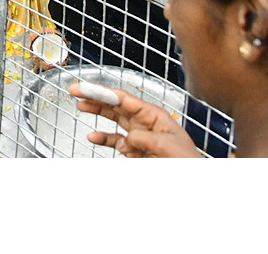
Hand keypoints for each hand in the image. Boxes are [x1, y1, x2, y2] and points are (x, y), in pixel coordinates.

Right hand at [69, 83, 201, 157]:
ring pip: (113, 120)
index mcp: (155, 116)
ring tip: (80, 106)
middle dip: (95, 97)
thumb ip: (147, 138)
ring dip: (96, 112)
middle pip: (115, 105)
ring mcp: (139, 137)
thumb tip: (129, 136)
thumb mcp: (169, 147)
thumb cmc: (188, 162)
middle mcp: (145, 123)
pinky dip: (102, 138)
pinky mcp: (134, 151)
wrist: (192, 179)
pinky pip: (114, 141)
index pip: (124, 99)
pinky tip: (93, 136)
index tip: (86, 88)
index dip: (103, 92)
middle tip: (76, 90)